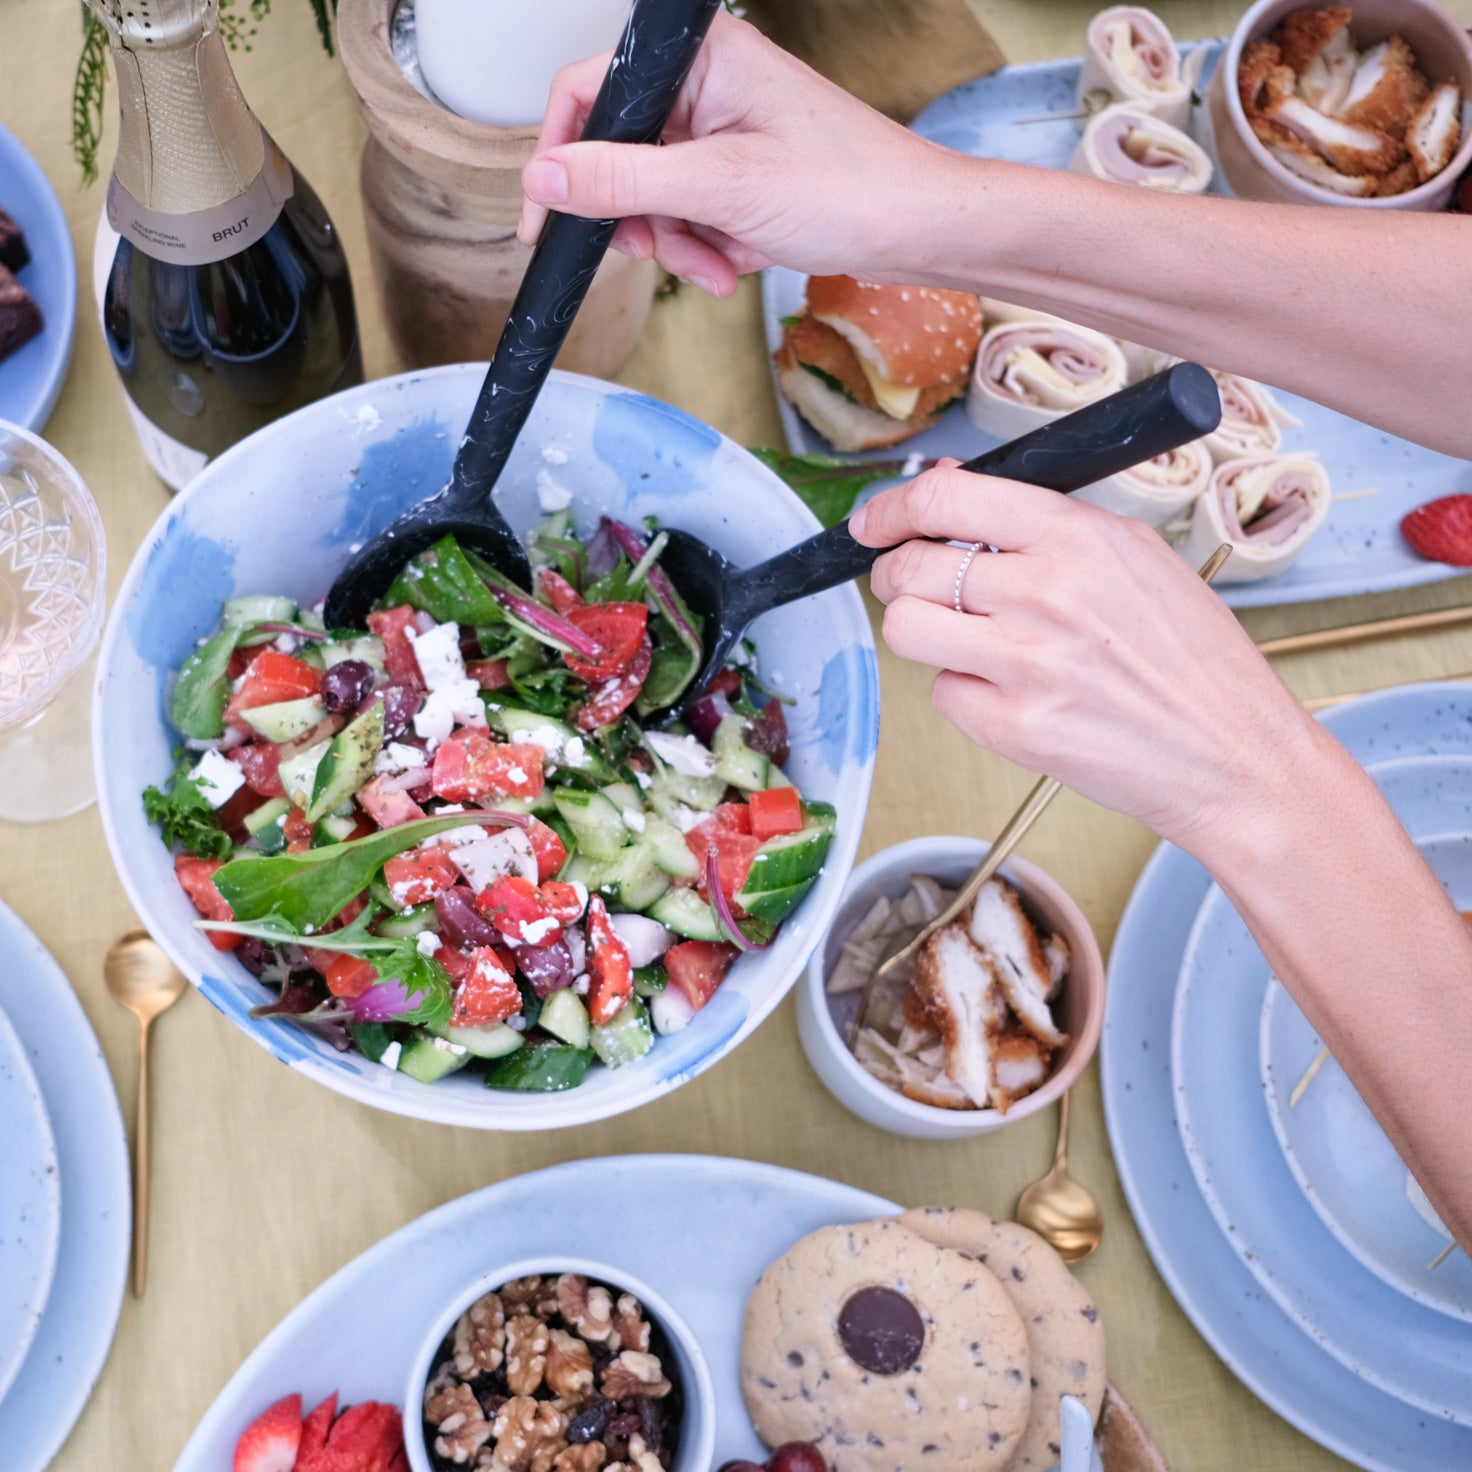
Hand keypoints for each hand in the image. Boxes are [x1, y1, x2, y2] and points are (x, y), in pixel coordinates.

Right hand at [517, 14, 949, 294]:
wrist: (917, 230)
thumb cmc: (850, 187)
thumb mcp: (722, 189)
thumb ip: (624, 181)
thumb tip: (545, 177)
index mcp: (700, 57)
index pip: (590, 91)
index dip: (562, 157)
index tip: (545, 218)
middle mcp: (706, 84)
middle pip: (619, 153)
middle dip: (641, 217)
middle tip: (661, 250)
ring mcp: (723, 130)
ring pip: (652, 195)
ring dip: (677, 243)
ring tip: (719, 264)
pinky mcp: (739, 172)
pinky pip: (689, 214)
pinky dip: (705, 248)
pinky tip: (737, 262)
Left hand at [851, 464, 1328, 855]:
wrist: (1233, 755)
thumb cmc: (1190, 658)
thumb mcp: (1132, 556)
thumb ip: (1038, 521)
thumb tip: (945, 489)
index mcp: (1079, 537)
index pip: (944, 498)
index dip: (892, 508)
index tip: (875, 522)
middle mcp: (1047, 594)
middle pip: (908, 568)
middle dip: (897, 575)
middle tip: (918, 586)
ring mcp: (1027, 665)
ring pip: (905, 629)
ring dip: (921, 631)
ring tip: (966, 638)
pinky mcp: (1014, 728)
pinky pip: (942, 695)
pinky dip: (964, 693)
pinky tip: (1013, 693)